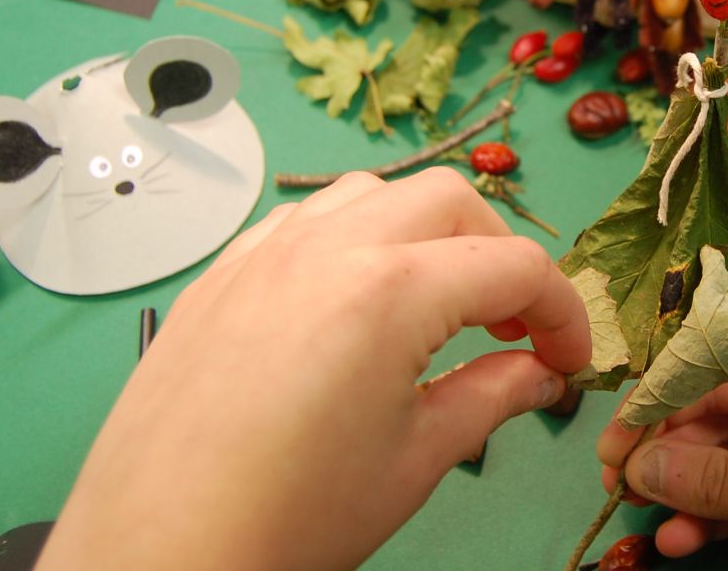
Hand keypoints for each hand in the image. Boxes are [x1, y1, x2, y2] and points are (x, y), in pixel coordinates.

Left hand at [37, 168, 589, 570]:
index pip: (514, 266)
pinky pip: (300, 223)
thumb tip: (538, 374)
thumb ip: (491, 396)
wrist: (158, 555)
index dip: (563, 312)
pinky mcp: (217, 277)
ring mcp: (262, 254)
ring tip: (432, 307)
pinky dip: (348, 243)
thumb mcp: (415, 462)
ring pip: (369, 194)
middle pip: (448, 200)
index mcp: (390, 291)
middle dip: (497, 253)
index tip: (569, 359)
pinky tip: (349, 307)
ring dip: (421, 233)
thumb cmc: (288, 520)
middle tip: (510, 326)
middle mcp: (326, 248)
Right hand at [597, 343, 727, 569]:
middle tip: (620, 487)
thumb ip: (720, 482)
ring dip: (692, 492)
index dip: (662, 410)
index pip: (724, 374)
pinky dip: (723, 515)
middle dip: (673, 454)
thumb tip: (644, 466)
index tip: (614, 447)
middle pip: (726, 414)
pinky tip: (684, 538)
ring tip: (651, 523)